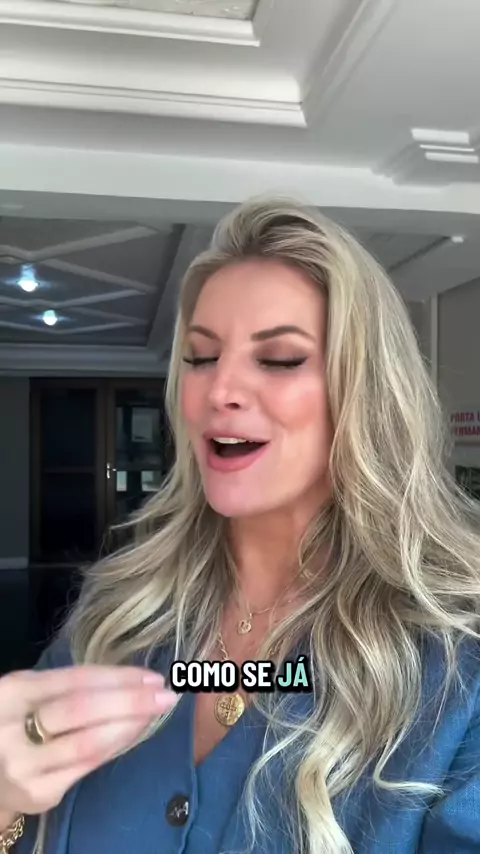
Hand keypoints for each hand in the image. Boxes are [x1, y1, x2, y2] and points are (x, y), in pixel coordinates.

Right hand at [0, 664, 177, 818]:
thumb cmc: (19, 722)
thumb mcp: (31, 694)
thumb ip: (70, 686)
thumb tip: (134, 681)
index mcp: (14, 692)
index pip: (75, 679)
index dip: (118, 677)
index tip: (152, 677)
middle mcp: (15, 730)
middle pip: (82, 710)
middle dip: (130, 702)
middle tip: (165, 696)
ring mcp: (26, 766)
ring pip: (88, 744)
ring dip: (129, 727)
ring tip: (154, 715)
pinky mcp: (38, 794)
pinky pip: (87, 768)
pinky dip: (114, 749)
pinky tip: (131, 736)